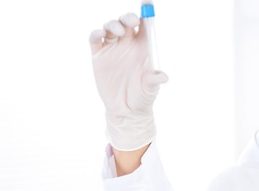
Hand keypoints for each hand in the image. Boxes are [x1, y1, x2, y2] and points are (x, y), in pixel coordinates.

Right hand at [89, 13, 167, 150]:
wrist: (126, 111)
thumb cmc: (142, 97)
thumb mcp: (151, 89)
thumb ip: (154, 80)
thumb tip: (163, 77)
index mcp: (143, 47)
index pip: (144, 25)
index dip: (146, 13)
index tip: (147, 3)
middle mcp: (127, 44)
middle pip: (126, 22)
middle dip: (127, 17)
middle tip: (131, 21)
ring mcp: (112, 48)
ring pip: (110, 27)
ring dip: (113, 24)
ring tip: (117, 31)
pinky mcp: (98, 56)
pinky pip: (95, 39)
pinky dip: (96, 34)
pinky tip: (100, 35)